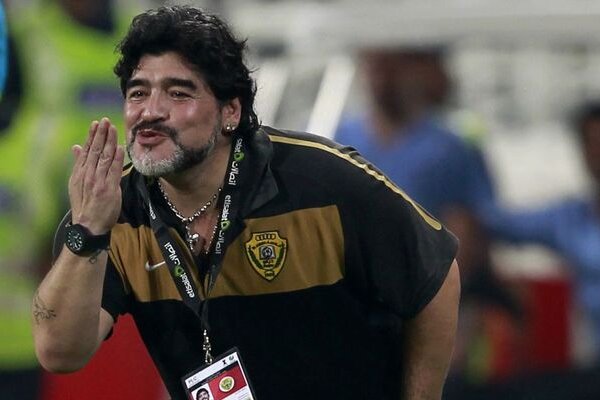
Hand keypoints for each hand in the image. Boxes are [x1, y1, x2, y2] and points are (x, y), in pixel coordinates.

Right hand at [68, 118, 124, 234]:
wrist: (88, 226)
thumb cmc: (85, 204)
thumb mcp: (77, 183)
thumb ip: (78, 164)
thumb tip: (76, 146)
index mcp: (79, 173)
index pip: (86, 150)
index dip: (92, 136)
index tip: (96, 123)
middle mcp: (87, 176)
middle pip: (95, 151)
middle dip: (100, 134)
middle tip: (105, 120)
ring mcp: (98, 182)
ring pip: (104, 158)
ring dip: (109, 142)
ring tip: (112, 128)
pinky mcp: (109, 189)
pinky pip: (113, 171)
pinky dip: (116, 158)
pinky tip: (119, 147)